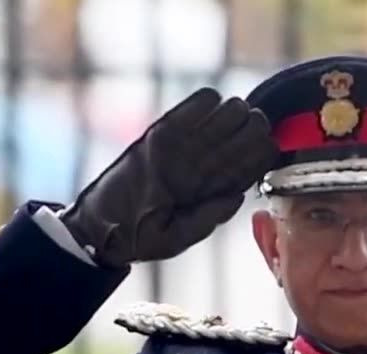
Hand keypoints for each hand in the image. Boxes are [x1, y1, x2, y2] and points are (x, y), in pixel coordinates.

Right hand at [61, 87, 277, 266]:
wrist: (100, 227)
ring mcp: (183, 150)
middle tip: (254, 123)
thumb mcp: (176, 238)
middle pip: (241, 139)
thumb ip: (207, 219)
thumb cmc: (139, 239)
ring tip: (234, 111)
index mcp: (214, 192)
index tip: (265, 147)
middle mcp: (203, 168)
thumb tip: (237, 195)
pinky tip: (211, 100)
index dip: (261, 154)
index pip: (249, 167)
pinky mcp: (159, 135)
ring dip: (232, 112)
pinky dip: (201, 103)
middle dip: (252, 128)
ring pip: (220, 119)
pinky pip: (187, 111)